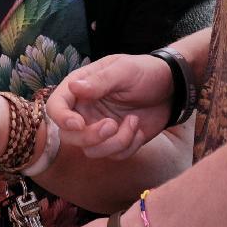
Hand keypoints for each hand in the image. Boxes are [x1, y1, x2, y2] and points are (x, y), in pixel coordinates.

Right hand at [47, 54, 172, 159]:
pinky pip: (113, 156)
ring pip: (92, 151)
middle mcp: (85, 110)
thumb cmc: (145, 72)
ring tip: (133, 122)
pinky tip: (138, 128)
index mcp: (80, 88)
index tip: (78, 124)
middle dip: (91, 136)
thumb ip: (99, 81)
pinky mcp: (115, 141)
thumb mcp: (123, 71)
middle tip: (112, 125)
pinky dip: (128, 146)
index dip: (62, 118)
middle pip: (69, 136)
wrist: (171, 88)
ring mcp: (99, 127)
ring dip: (115, 142)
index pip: (56, 107)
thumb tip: (73, 88)